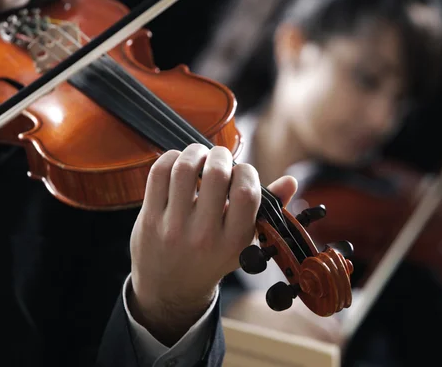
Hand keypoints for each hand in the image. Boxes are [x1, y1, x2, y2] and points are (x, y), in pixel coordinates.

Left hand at [127, 144, 296, 345]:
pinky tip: (179, 162)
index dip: (246, 170)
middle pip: (216, 173)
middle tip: (220, 158)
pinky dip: (171, 157)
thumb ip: (268, 210)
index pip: (246, 191)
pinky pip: (158, 173)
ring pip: (185, 168)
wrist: (170, 290)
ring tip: (201, 155)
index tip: (241, 172)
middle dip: (221, 154)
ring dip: (196, 151)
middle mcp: (204, 235)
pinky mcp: (149, 219)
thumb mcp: (244, 242)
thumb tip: (292, 181)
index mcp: (234, 241)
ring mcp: (173, 227)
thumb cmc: (213, 258)